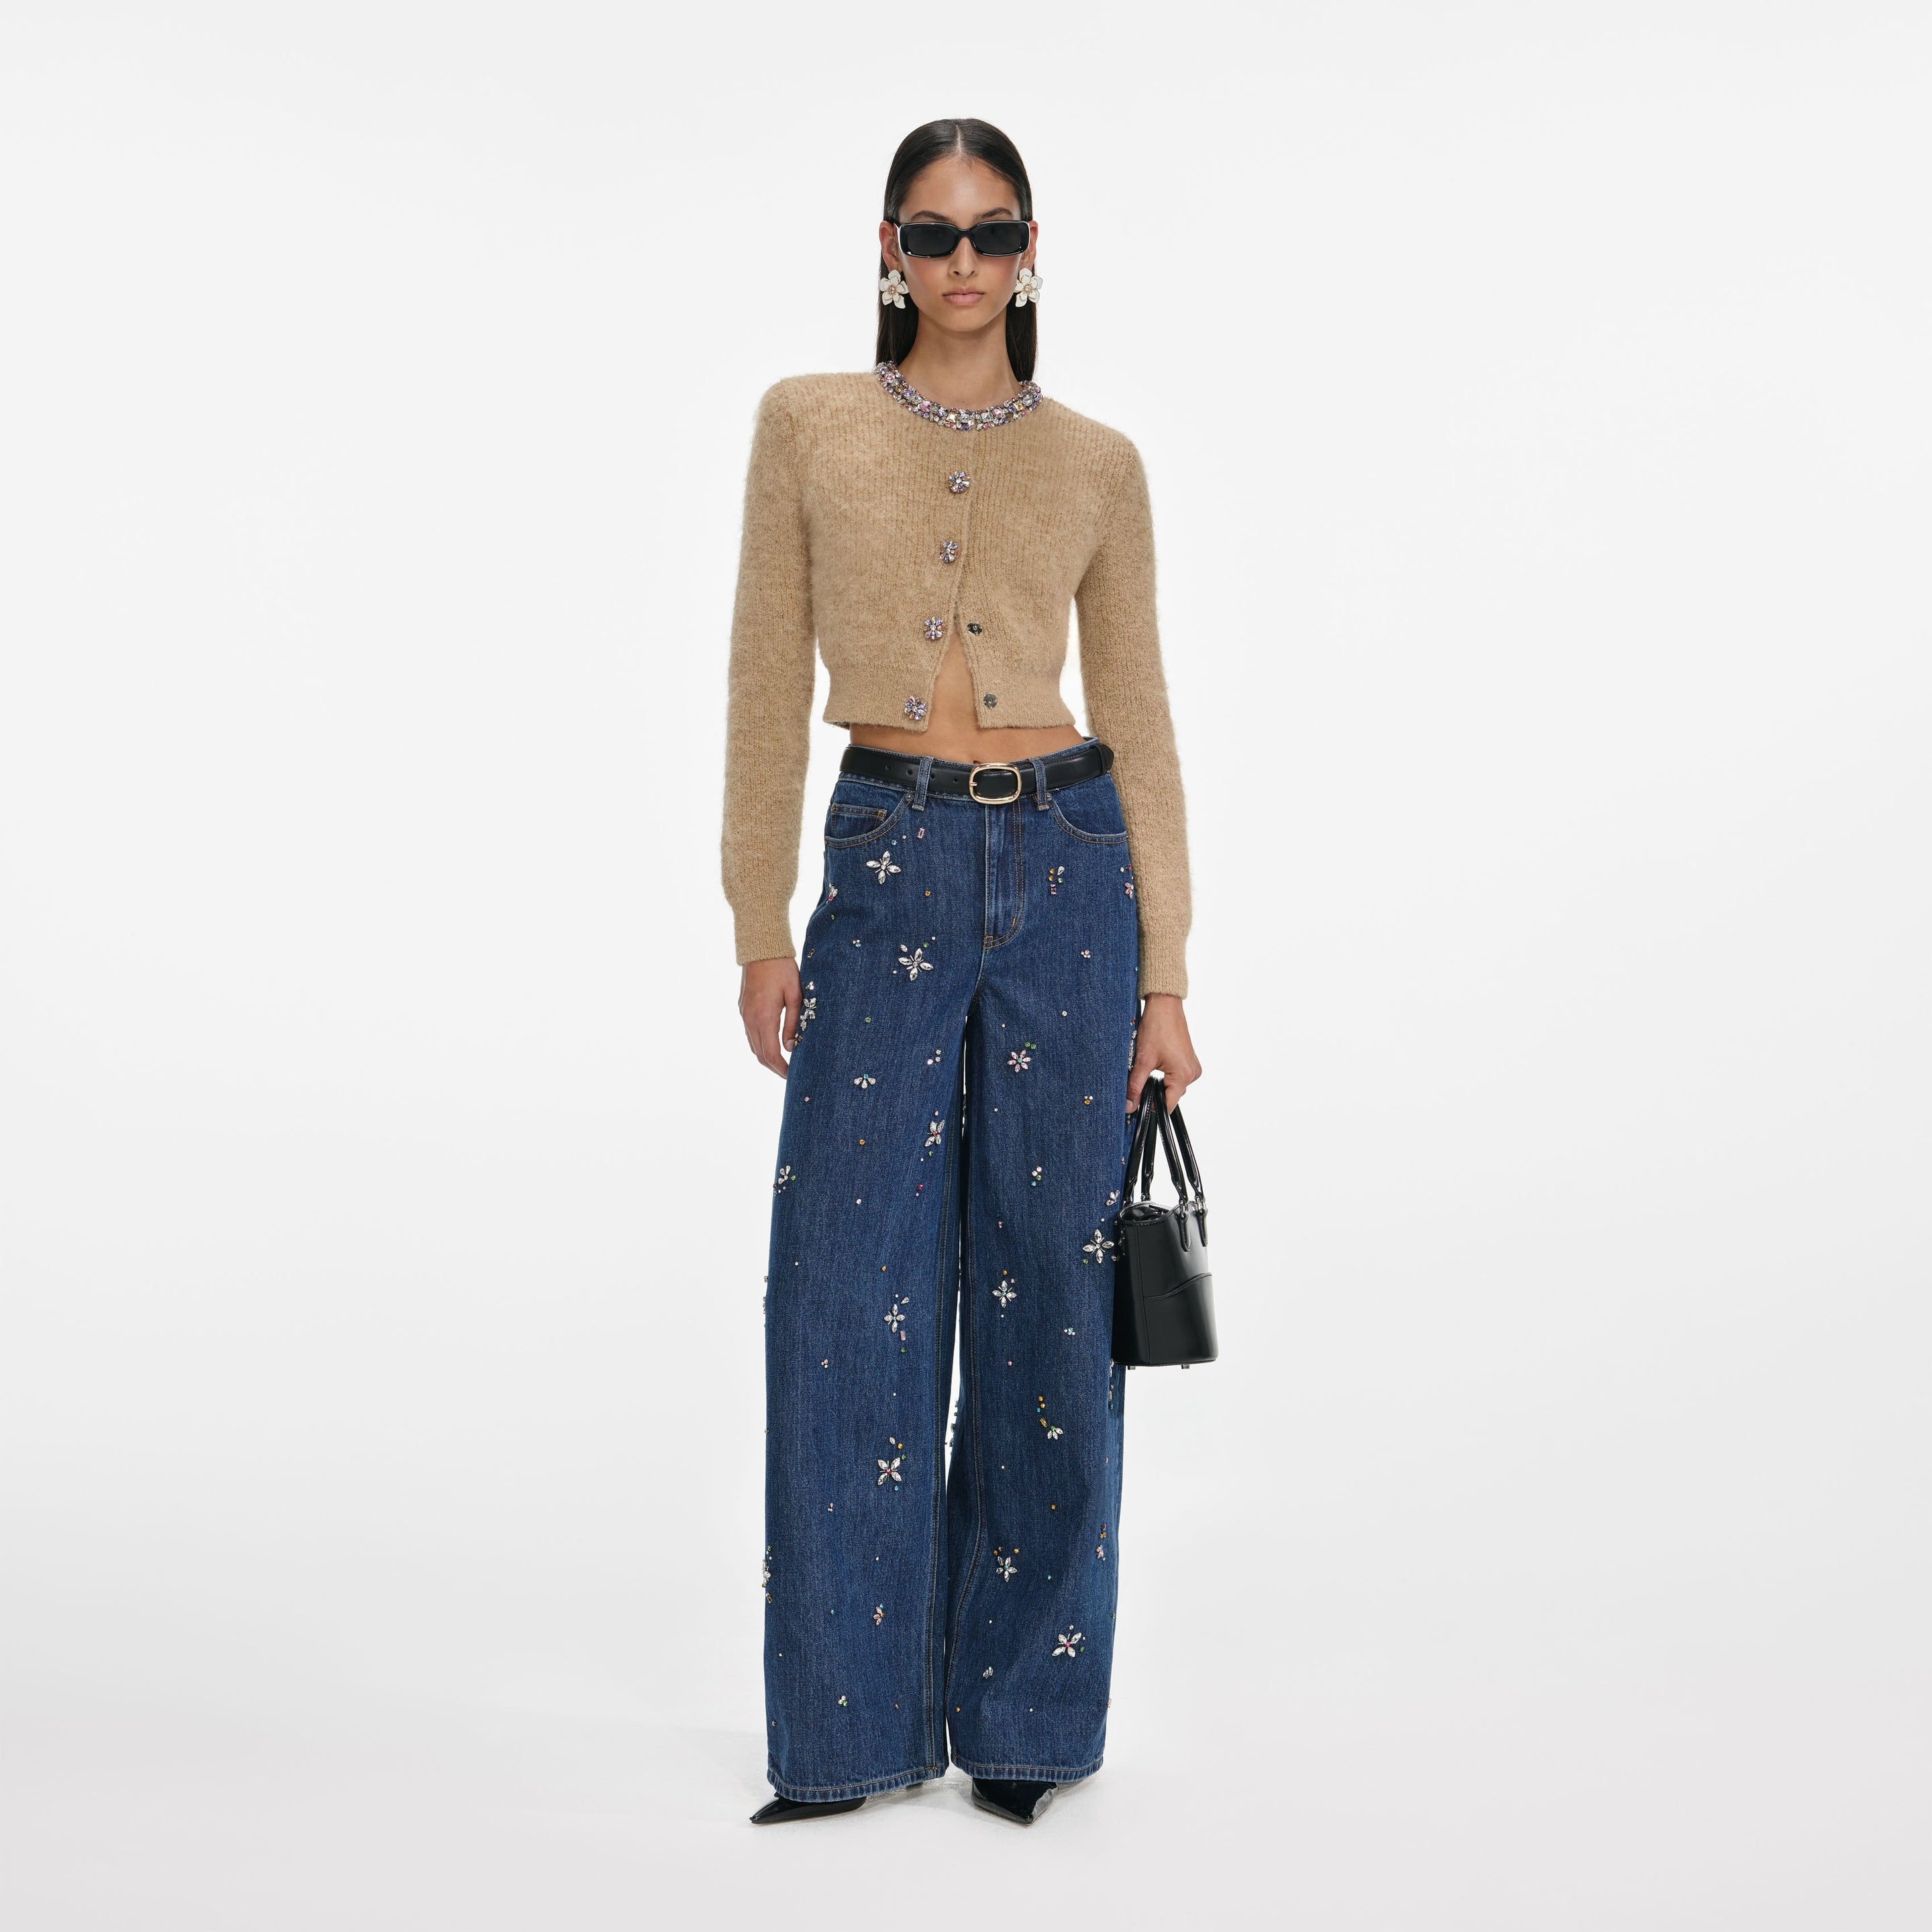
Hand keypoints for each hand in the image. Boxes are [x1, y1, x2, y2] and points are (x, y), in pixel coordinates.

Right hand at [740, 956, 802, 1076]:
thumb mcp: (795, 995)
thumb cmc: (783, 969)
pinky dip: (760, 1044)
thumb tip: (791, 1047)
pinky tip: (772, 1044)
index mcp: (764, 1017)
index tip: (792, 1076)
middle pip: (759, 1054)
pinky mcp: (743, 1008)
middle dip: (774, 1067)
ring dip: (766, 1057)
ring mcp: (744, 1014)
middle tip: (789, 1075)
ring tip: (782, 1063)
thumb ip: (793, 1023)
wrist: (761, 949)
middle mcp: (750, 1018)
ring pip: (753, 1045)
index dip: (781, 1068)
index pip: (770, 1053)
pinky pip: (750, 1034)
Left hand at [1128, 994, 1199, 1112]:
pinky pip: (1176, 1076)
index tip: (1137, 1107)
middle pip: (1170, 1095)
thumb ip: (1135, 1086)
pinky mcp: (1189, 1060)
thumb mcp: (1143, 1060)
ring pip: (1173, 1085)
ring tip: (1148, 1068)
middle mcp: (1192, 1073)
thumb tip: (1129, 1105)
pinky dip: (1165, 1075)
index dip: (1152, 1107)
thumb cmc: (1157, 1027)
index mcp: (1184, 1075)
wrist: (1164, 1005)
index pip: (1168, 1104)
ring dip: (1159, 1082)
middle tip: (1138, 1081)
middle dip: (1154, 1092)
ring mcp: (1192, 1066)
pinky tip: (1156, 1064)